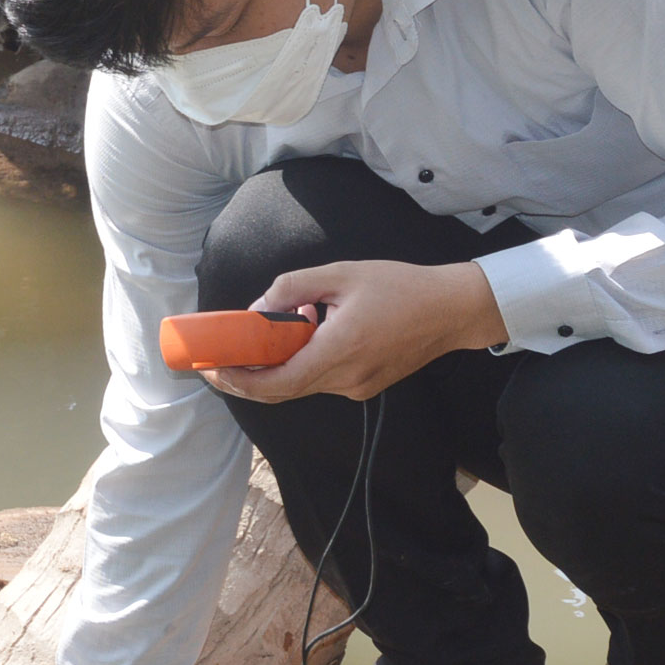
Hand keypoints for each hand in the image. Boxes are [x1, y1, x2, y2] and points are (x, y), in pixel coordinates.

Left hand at [202, 260, 505, 402]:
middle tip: (217, 362)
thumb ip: (292, 289)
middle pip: (283, 390)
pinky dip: (302, 364)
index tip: (213, 369)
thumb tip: (257, 309)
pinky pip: (322, 379)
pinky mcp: (365, 386)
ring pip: (302, 385)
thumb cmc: (400, 286)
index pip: (277, 382)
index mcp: (339, 350)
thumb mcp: (340, 274)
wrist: (452, 310)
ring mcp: (357, 387)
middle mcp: (346, 378)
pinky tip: (305, 334)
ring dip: (276, 367)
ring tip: (263, 337)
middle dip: (246, 378)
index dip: (239, 381)